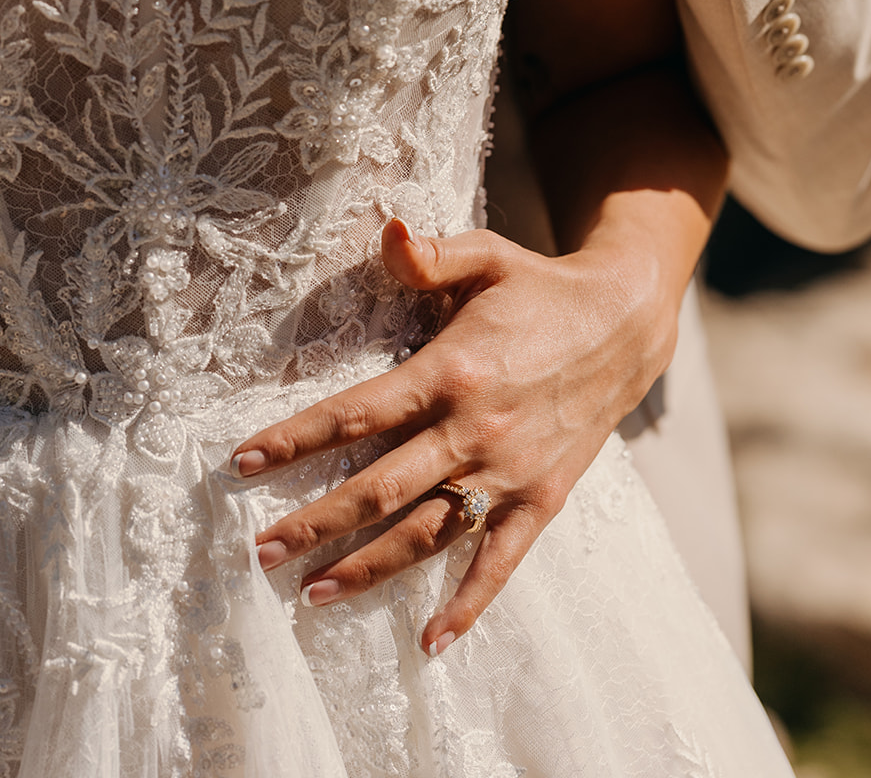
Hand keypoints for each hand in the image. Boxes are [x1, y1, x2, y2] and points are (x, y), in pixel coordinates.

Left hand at [231, 217, 675, 654]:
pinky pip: (500, 561)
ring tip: (312, 595)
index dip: (296, 439)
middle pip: (379, 488)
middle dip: (314, 522)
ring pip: (427, 533)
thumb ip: (430, 253)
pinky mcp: (542, 498)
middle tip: (260, 552)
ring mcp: (509, 471)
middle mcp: (475, 429)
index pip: (357, 413)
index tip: (243, 462)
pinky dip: (468, 604)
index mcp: (451, 370)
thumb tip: (386, 228)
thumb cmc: (538, 287)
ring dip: (368, 568)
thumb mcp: (486, 255)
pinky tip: (431, 642)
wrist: (626, 324)